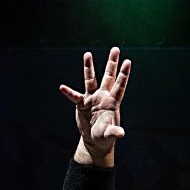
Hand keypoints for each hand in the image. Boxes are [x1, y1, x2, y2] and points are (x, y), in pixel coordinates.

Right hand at [59, 47, 131, 163]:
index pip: (119, 86)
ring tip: (87, 54)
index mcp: (112, 102)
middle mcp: (103, 96)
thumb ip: (114, 132)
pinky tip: (62, 87)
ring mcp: (92, 98)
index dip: (123, 74)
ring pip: (90, 80)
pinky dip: (68, 92)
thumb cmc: (105, 137)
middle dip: (111, 63)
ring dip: (88, 68)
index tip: (128, 61)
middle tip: (115, 48)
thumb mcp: (109, 135)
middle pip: (108, 76)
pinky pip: (74, 95)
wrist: (94, 140)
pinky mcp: (82, 103)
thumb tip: (121, 133)